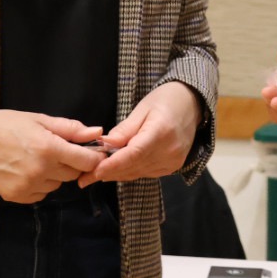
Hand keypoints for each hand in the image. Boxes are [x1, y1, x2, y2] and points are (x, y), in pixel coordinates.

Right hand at [0, 107, 103, 203]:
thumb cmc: (5, 125)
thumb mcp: (39, 120)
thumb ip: (70, 128)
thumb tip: (96, 132)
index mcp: (48, 148)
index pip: (86, 161)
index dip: (94, 157)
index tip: (93, 152)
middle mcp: (40, 170)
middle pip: (74, 174)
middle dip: (72, 163)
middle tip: (58, 150)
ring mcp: (28, 186)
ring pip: (57, 185)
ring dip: (55, 174)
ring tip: (37, 158)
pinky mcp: (17, 196)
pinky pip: (41, 193)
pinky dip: (40, 184)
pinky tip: (26, 169)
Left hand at [79, 82, 200, 186]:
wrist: (193, 104)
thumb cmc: (166, 100)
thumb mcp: (142, 108)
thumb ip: (125, 129)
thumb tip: (105, 144)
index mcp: (162, 132)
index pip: (133, 154)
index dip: (112, 165)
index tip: (93, 171)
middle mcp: (170, 151)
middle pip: (133, 167)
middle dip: (107, 172)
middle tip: (83, 177)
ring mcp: (173, 161)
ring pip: (137, 173)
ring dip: (116, 174)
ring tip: (93, 175)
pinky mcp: (172, 167)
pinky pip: (145, 173)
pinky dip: (129, 171)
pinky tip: (115, 169)